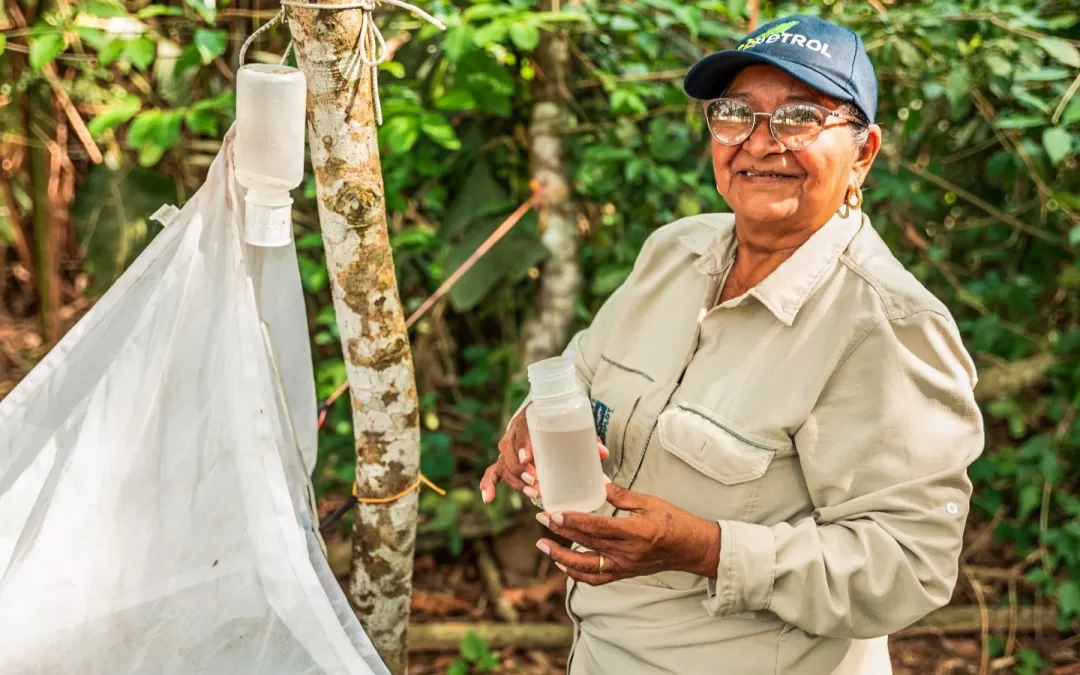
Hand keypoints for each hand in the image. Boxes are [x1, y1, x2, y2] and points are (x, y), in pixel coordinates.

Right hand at [479, 406, 608, 503]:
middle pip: (508, 451)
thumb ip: (588, 440)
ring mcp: (508, 450)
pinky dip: (488, 485)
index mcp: (527, 421)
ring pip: (502, 465)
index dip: (522, 446)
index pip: (520, 432)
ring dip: (515, 481)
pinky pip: (492, 473)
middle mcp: (513, 435)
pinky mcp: (505, 462)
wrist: (545, 415)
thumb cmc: (560, 423)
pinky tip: (488, 499)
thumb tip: (602, 454)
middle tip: (536, 481)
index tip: (529, 459)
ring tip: (532, 493)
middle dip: (520, 469)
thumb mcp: (575, 428)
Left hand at [534, 483, 721, 585]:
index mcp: (634, 532)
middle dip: (560, 532)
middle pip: (586, 543)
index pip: (595, 527)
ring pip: (585, 566)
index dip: (572, 520)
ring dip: (561, 556)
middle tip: (541, 518)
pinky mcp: (624, 573)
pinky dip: (577, 573)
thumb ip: (620, 495)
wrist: (692, 548)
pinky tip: (563, 563)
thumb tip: (597, 482)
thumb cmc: (675, 521)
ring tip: (543, 545)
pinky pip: (596, 578)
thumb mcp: (648, 501)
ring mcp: (624, 566)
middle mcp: (626, 553)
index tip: (553, 512)